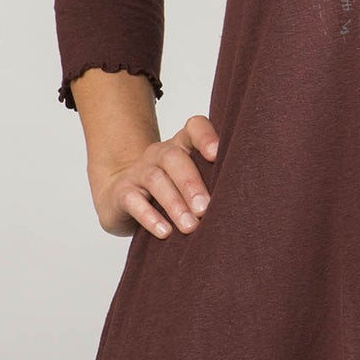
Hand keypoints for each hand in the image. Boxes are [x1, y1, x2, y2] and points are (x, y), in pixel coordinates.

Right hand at [89, 115, 219, 239]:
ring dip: (175, 204)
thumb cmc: (169, 190)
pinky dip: (150, 217)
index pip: (194, 127)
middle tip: (204, 208)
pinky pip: (133, 201)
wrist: (121, 196)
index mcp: (182, 146)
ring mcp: (139, 172)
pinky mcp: (122, 193)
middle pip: (174, 158)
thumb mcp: (192, 182)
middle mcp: (160, 154)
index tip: (217, 154)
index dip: (205, 137)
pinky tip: (165, 232)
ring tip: (190, 226)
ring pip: (156, 180)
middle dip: (191, 183)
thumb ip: (212, 183)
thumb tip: (238, 205)